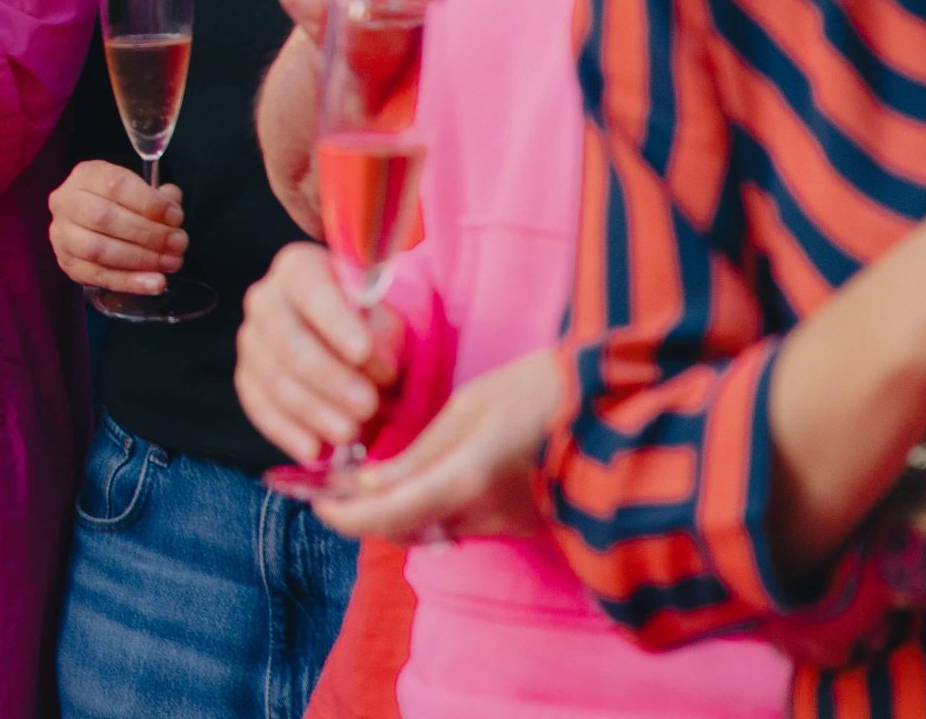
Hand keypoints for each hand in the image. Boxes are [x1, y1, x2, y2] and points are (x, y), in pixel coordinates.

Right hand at [50, 160, 187, 295]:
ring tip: (170, 263)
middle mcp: (66, 202)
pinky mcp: (67, 263)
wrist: (91, 224)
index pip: (115, 184)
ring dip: (141, 259)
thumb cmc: (121, 205)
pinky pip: (99, 276)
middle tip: (178, 244)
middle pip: (104, 218)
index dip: (149, 202)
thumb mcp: (140, 191)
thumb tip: (172, 208)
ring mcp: (62, 234)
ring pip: (98, 249)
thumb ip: (160, 198)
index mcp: (86, 175)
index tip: (175, 217)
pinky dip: (131, 282)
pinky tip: (155, 283)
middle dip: (148, 234)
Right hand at [235, 242, 402, 469]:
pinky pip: (257, 406)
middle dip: (328, 377)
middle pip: (286, 339)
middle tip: (367, 405)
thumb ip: (382, 338)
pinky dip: (286, 431)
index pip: (310, 288)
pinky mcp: (246, 378)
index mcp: (299, 269)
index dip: (335, 320)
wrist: (343, 340)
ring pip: (271, 378)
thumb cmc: (369, 327)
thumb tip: (373, 368)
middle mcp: (265, 299)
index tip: (364, 353)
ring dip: (312, 410)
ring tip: (351, 433)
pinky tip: (315, 450)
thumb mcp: (384, 320)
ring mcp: (250, 340)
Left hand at [314, 349, 561, 545]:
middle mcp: (485, 515)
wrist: (609, 411)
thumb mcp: (466, 410)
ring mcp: (507, 525)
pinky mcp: (520, 525)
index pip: (387, 517)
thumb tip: (364, 486)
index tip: (316, 502)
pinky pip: (460, 525)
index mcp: (466, 480)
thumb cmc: (534, 393)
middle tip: (340, 484)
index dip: (344, 517)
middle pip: (406, 531)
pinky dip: (431, 509)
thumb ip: (416, 456)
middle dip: (368, 515)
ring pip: (432, 531)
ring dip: (399, 511)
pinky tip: (423, 478)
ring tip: (375, 475)